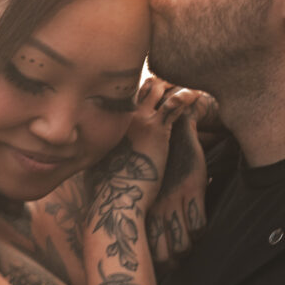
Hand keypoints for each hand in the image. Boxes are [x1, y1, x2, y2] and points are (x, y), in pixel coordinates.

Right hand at [89, 77, 200, 210]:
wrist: (115, 199)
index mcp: (107, 122)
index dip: (140, 91)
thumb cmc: (105, 189)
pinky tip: (196, 95)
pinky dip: (186, 97)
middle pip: (139, 86)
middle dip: (157, 85)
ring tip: (187, 87)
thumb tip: (88, 159)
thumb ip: (96, 155)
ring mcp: (139, 119)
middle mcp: (121, 115)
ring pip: (157, 89)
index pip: (125, 96)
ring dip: (171, 87)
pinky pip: (175, 104)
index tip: (152, 91)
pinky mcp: (157, 129)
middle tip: (173, 87)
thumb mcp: (95, 166)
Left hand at [147, 111, 207, 267]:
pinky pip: (199, 225)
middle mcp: (153, 206)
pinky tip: (197, 225)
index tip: (155, 265)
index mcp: (139, 207)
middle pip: (164, 255)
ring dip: (187, 248)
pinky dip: (199, 231)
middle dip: (172, 262)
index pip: (142, 248)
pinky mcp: (192, 189)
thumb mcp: (137, 184)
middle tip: (175, 259)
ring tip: (187, 243)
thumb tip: (124, 231)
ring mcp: (173, 199)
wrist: (172, 129)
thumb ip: (134, 206)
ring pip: (184, 245)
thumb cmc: (150, 161)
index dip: (150, 263)